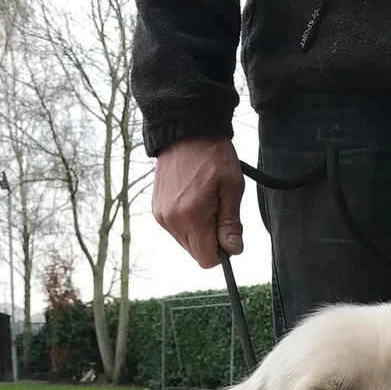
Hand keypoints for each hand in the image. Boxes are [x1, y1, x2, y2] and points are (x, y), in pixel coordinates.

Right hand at [151, 135, 243, 268]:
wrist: (186, 130)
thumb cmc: (213, 155)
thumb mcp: (232, 187)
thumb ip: (231, 223)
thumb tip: (234, 250)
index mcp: (192, 217)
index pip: (207, 259)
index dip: (222, 251)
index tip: (227, 231)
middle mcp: (172, 221)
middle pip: (196, 253)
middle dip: (210, 240)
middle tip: (218, 210)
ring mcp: (161, 216)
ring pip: (186, 243)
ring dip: (199, 231)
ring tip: (204, 200)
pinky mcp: (156, 210)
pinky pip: (176, 230)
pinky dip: (187, 222)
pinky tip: (192, 199)